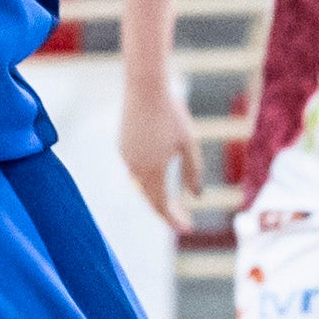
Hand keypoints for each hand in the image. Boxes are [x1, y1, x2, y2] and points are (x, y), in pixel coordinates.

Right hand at [120, 84, 200, 232]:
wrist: (144, 88)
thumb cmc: (171, 114)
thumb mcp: (189, 144)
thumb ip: (193, 172)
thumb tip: (196, 196)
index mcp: (152, 171)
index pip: (161, 205)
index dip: (174, 220)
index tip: (187, 229)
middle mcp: (135, 168)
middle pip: (151, 198)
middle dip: (168, 212)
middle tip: (185, 221)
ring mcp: (126, 157)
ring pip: (143, 184)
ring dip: (158, 195)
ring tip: (173, 204)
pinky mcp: (122, 146)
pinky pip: (136, 169)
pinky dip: (149, 179)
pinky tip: (160, 177)